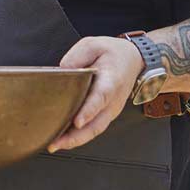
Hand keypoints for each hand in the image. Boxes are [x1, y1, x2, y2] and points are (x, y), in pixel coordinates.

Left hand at [47, 35, 142, 152]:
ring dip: (75, 141)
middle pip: (96, 124)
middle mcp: (113, 101)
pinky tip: (63, 140)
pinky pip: (93, 129)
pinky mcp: (106, 115)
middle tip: (56, 142)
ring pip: (94, 131)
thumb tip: (62, 71)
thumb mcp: (94, 44)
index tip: (76, 122)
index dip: (89, 111)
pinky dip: (79, 137)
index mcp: (111, 81)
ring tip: (55, 145)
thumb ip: (77, 56)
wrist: (134, 60)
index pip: (100, 98)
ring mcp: (111, 110)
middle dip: (75, 136)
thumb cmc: (113, 54)